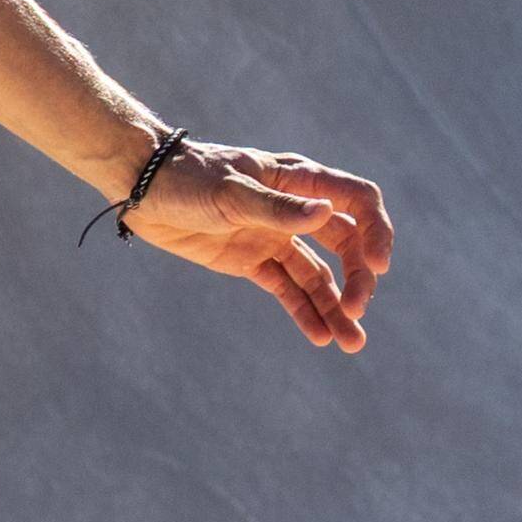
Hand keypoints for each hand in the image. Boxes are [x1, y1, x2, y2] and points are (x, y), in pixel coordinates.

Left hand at [126, 141, 394, 349]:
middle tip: (357, 312)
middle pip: (345, 244)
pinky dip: (304, 312)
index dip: (376, 231)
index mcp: (298, 181)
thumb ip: (277, 208)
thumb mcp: (231, 192)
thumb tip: (326, 215)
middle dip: (357, 278)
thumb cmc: (187, 177)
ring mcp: (274, 236)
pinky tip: (320, 337)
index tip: (378, 266)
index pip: (357, 201)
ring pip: (318, 275)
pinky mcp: (252, 261)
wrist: (142, 187)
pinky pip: (287, 289)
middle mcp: (295, 209)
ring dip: (336, 306)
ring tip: (351, 344)